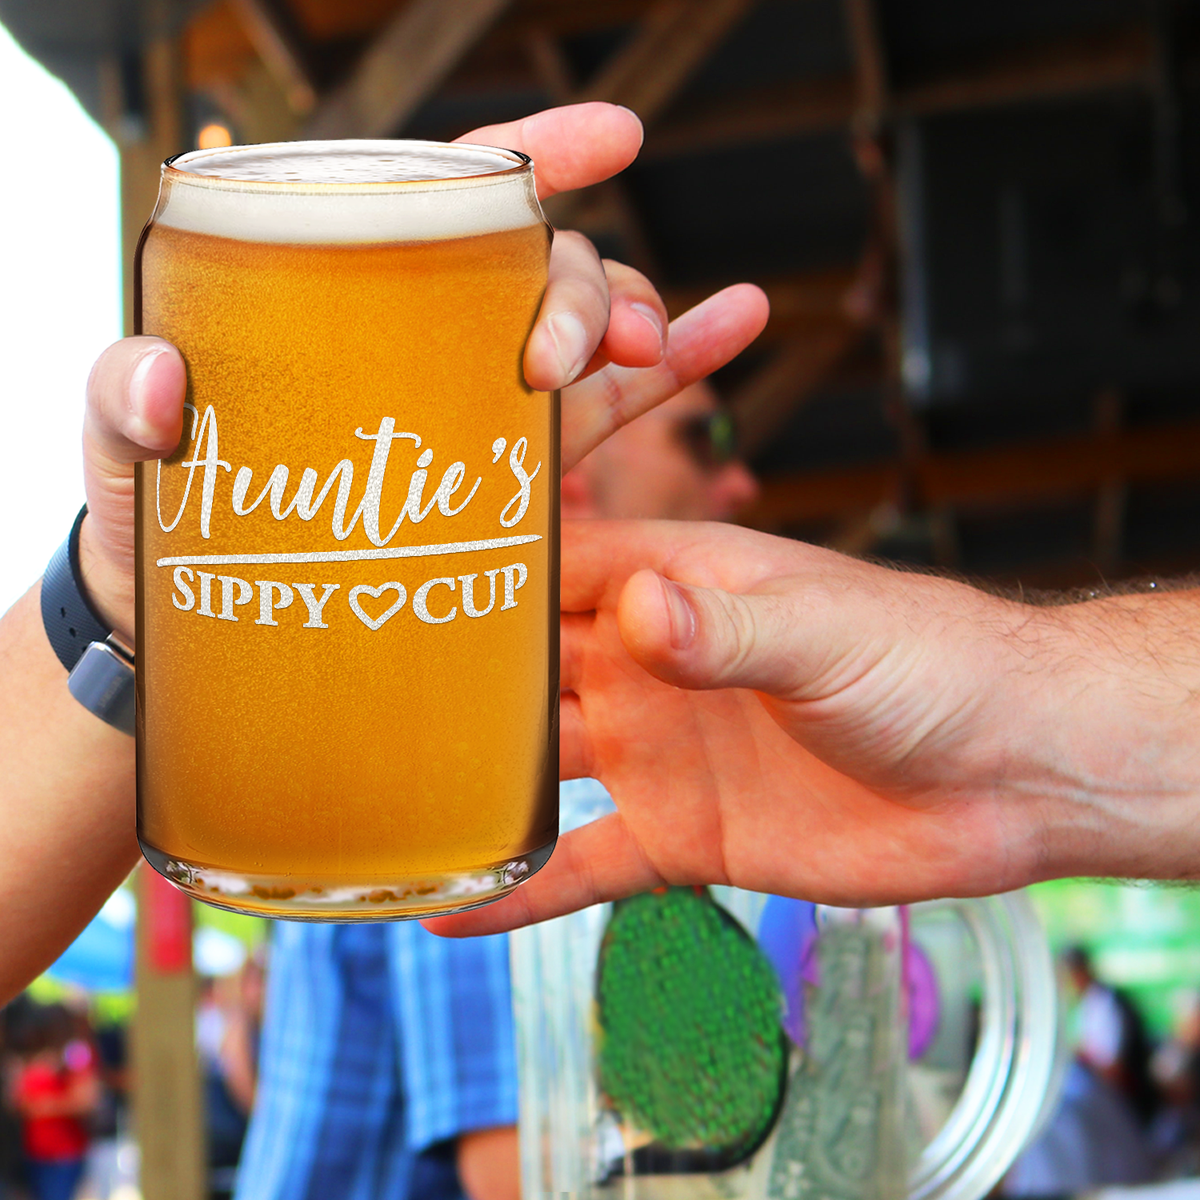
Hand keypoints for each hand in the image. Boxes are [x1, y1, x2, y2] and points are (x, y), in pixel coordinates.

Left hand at [76, 102, 767, 641]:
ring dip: (641, 327)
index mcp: (353, 301)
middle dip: (581, 289)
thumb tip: (167, 381)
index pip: (448, 201)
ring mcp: (479, 405)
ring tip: (655, 353)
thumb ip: (121, 402)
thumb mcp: (121, 452)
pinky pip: (610, 414)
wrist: (204, 624)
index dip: (533, 159)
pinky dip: (678, 370)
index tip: (610, 140)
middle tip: (564, 357)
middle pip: (539, 272)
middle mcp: (431, 338)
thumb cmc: (160, 520)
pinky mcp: (510, 477)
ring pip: (588, 338)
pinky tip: (735, 328)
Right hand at [428, 521, 1199, 935]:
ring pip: (542, 766)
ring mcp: (661, 752)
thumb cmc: (925, 662)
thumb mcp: (827, 632)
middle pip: (526, 668)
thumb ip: (730, 627)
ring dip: (470, 784)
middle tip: (341, 699)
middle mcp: (651, 665)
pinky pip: (587, 865)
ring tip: (372, 802)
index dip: (476, 570)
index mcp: (676, 588)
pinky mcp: (685, 836)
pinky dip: (525, 887)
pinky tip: (454, 914)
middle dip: (447, 681)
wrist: (1004, 770)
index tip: (384, 576)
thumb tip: (637, 610)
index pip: (554, 567)